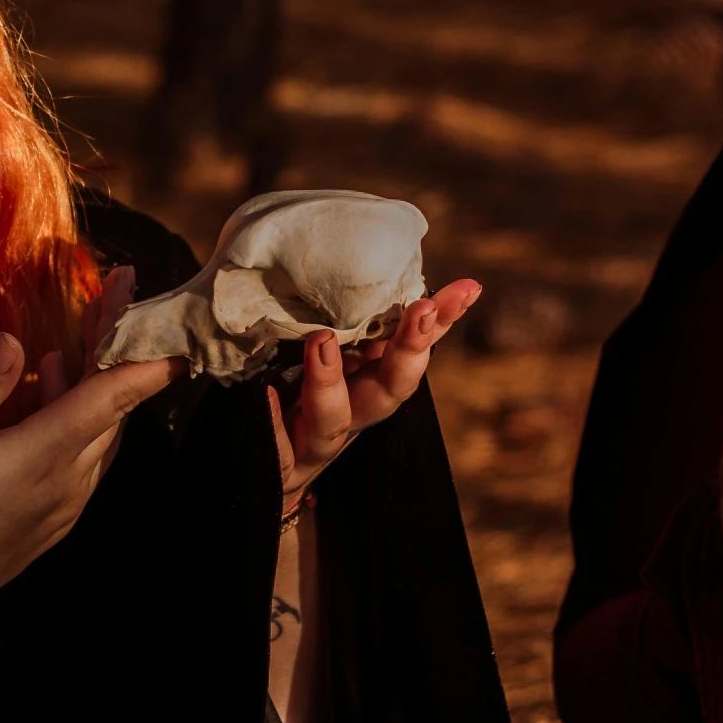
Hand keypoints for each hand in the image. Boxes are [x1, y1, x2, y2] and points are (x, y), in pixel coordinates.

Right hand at [0, 285, 177, 699]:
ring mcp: (61, 510)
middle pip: (111, 411)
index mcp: (43, 459)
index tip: (175, 330)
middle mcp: (66, 486)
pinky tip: (48, 398)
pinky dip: (78, 422)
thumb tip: (13, 339)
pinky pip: (82, 464)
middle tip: (111, 302)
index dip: (145, 359)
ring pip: (99, 439)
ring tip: (80, 341)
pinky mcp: (47, 525)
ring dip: (96, 389)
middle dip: (117, 354)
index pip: (112, 399)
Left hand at [268, 279, 481, 505]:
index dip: (440, 324)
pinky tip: (265, 395)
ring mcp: (315, 442)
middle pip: (389, 389)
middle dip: (410, 351)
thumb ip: (330, 315)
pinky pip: (275, 448)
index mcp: (366, 382)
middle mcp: (351, 413)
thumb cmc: (289, 397)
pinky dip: (272, 422)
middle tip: (422, 308)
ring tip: (321, 340)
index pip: (410, 351)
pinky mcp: (277, 466)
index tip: (467, 288)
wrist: (254, 474)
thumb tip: (330, 248)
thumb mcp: (314, 352)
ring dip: (330, 382)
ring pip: (334, 419)